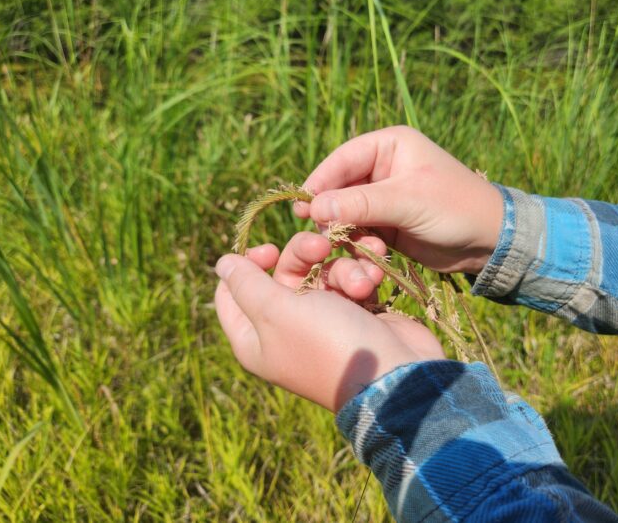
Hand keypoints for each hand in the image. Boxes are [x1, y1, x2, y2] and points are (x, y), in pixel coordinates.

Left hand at [214, 232, 445, 412]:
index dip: (247, 264)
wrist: (394, 372)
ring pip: (321, 271)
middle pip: (282, 272)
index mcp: (256, 338)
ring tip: (360, 282)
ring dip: (342, 268)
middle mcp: (285, 329)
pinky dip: (361, 277)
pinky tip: (373, 281)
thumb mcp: (276, 310)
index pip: (232, 293)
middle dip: (304, 254)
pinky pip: (349, 280)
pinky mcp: (355, 313)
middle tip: (321, 244)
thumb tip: (222, 263)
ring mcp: (323, 321)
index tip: (269, 250)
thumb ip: (246, 283)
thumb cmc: (328, 342)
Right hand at [294, 126, 503, 274]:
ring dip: (344, 233)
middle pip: (339, 188)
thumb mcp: (408, 201)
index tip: (302, 207)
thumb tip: (314, 208)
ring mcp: (383, 198)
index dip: (320, 182)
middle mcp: (382, 168)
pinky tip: (363, 257)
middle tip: (323, 236)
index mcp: (389, 146)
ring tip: (351, 249)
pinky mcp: (386, 225)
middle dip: (331, 213)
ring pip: (345, 214)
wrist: (489, 241)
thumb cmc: (455, 208)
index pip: (341, 160)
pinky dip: (357, 245)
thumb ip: (361, 203)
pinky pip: (359, 232)